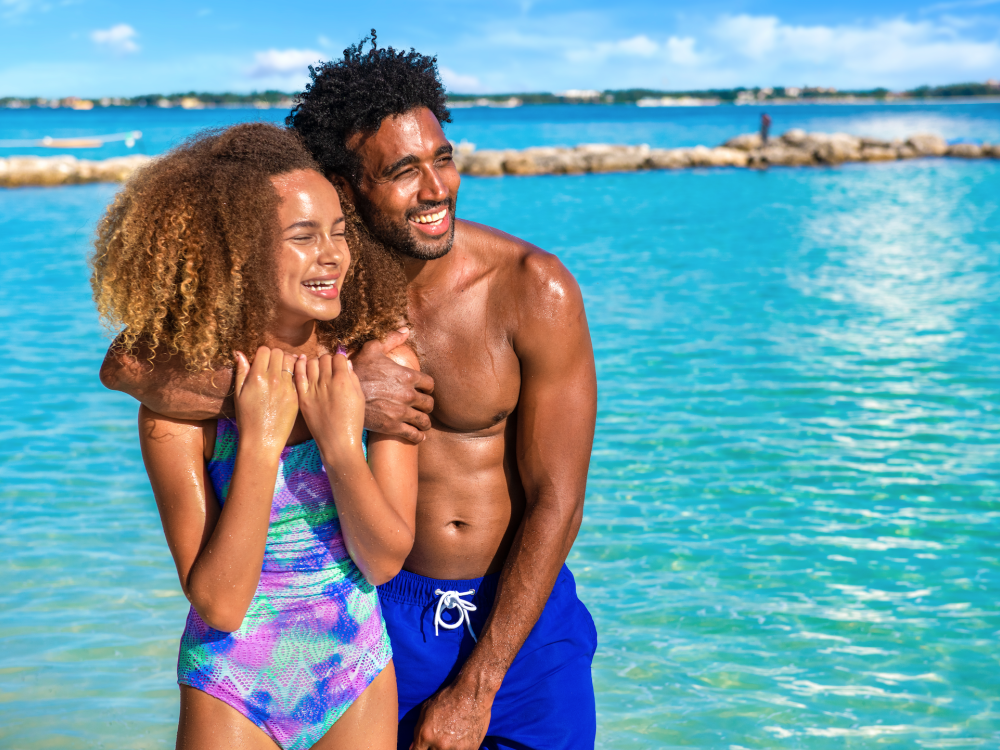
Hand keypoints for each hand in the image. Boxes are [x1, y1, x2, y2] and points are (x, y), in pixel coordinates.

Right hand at [233, 347, 298, 451]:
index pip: (264, 350)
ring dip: (287, 363)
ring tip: (282, 371)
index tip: (261, 361)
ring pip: (292, 361)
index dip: (262, 354)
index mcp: (256, 377)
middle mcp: (273, 379)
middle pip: (279, 353)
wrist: (261, 440)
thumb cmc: (247, 418)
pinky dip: (296, 374)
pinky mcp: (296, 396)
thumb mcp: (238, 394)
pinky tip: (290, 380)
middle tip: (272, 365)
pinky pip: (299, 376)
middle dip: (275, 356)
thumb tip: (240, 353)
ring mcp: (287, 387)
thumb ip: (241, 372)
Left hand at [295, 351, 365, 459]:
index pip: (339, 358)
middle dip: (328, 360)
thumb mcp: (359, 398)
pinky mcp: (302, 397)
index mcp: (343, 381)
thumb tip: (346, 363)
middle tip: (329, 368)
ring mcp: (313, 389)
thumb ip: (353, 378)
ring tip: (318, 369)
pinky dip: (299, 365)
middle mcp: (327, 382)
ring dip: (315, 362)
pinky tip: (301, 361)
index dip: (340, 360)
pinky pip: (298, 374)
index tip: (340, 365)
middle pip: (324, 358)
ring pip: (311, 363)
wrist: (337, 443)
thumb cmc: (352, 422)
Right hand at [352, 328, 434, 443]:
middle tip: (422, 408)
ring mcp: (401, 412)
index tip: (423, 391)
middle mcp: (408, 395)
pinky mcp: (393, 427)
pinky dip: (418, 436)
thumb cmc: (357, 370)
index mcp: (408, 376)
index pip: (430, 384)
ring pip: (424, 420)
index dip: (427, 387)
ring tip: (422, 423)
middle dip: (426, 406)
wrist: (341, 394)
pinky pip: (414, 435)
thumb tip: (405, 330)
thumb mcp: (372, 350)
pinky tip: (418, 435)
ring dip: (424, 422)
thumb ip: (390, 339)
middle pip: (429, 404)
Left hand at [411, 680, 491, 749]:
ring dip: (447, 748)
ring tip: (451, 736)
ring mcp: (456, 749)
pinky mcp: (471, 749)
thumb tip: (412, 747)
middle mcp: (439, 745)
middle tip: (440, 738)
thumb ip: (418, 730)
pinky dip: (459, 748)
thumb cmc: (449, 697)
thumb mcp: (427, 709)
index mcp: (426, 735)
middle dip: (433, 748)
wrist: (473, 693)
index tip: (424, 747)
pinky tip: (460, 739)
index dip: (420, 749)